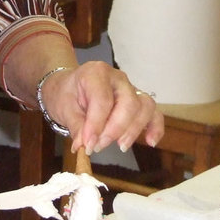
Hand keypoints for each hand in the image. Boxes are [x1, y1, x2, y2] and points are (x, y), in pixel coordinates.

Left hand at [39, 61, 162, 155]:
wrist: (69, 87)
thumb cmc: (66, 95)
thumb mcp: (64, 108)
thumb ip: (76, 126)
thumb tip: (85, 145)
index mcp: (96, 73)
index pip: (102, 100)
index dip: (97, 125)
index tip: (88, 145)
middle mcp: (117, 78)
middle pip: (129, 103)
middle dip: (116, 129)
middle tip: (100, 146)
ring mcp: (131, 88)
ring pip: (144, 107)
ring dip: (134, 130)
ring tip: (120, 146)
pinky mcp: (139, 100)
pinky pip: (154, 113)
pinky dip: (155, 127)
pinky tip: (150, 142)